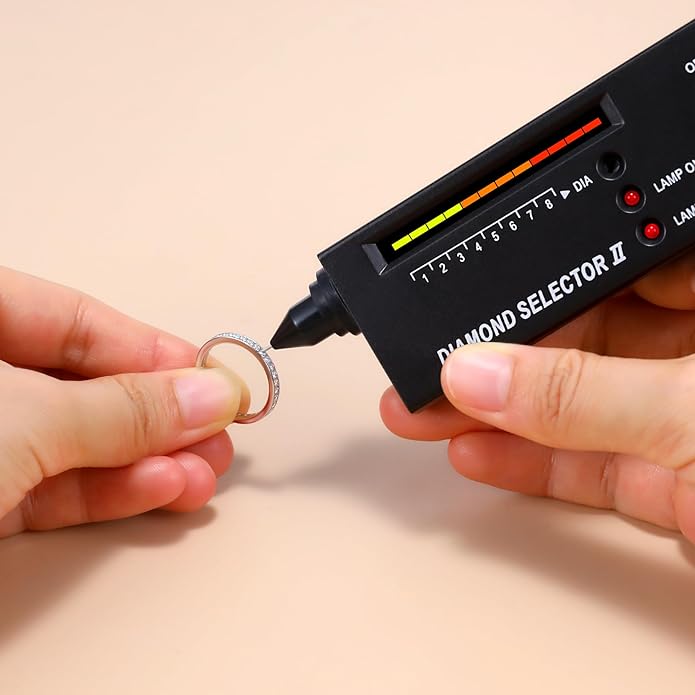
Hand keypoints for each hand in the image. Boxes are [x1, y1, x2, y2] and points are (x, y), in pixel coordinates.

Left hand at [0, 267, 248, 536]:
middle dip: (160, 416)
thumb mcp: (23, 418)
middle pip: (85, 385)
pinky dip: (109, 493)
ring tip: (200, 474)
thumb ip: (121, 408)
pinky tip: (160, 489)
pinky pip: (53, 488)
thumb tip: (205, 396)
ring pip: (75, 444)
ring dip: (146, 463)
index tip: (213, 379)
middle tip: (217, 432)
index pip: (77, 320)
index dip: (152, 351)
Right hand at [381, 252, 694, 543]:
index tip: (469, 309)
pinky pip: (589, 465)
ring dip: (496, 418)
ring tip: (426, 416)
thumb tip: (480, 373)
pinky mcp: (674, 487)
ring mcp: (685, 427)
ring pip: (575, 411)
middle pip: (581, 344)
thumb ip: (583, 393)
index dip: (536, 284)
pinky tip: (477, 454)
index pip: (612, 267)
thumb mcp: (690, 415)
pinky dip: (533, 465)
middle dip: (497, 362)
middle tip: (429, 371)